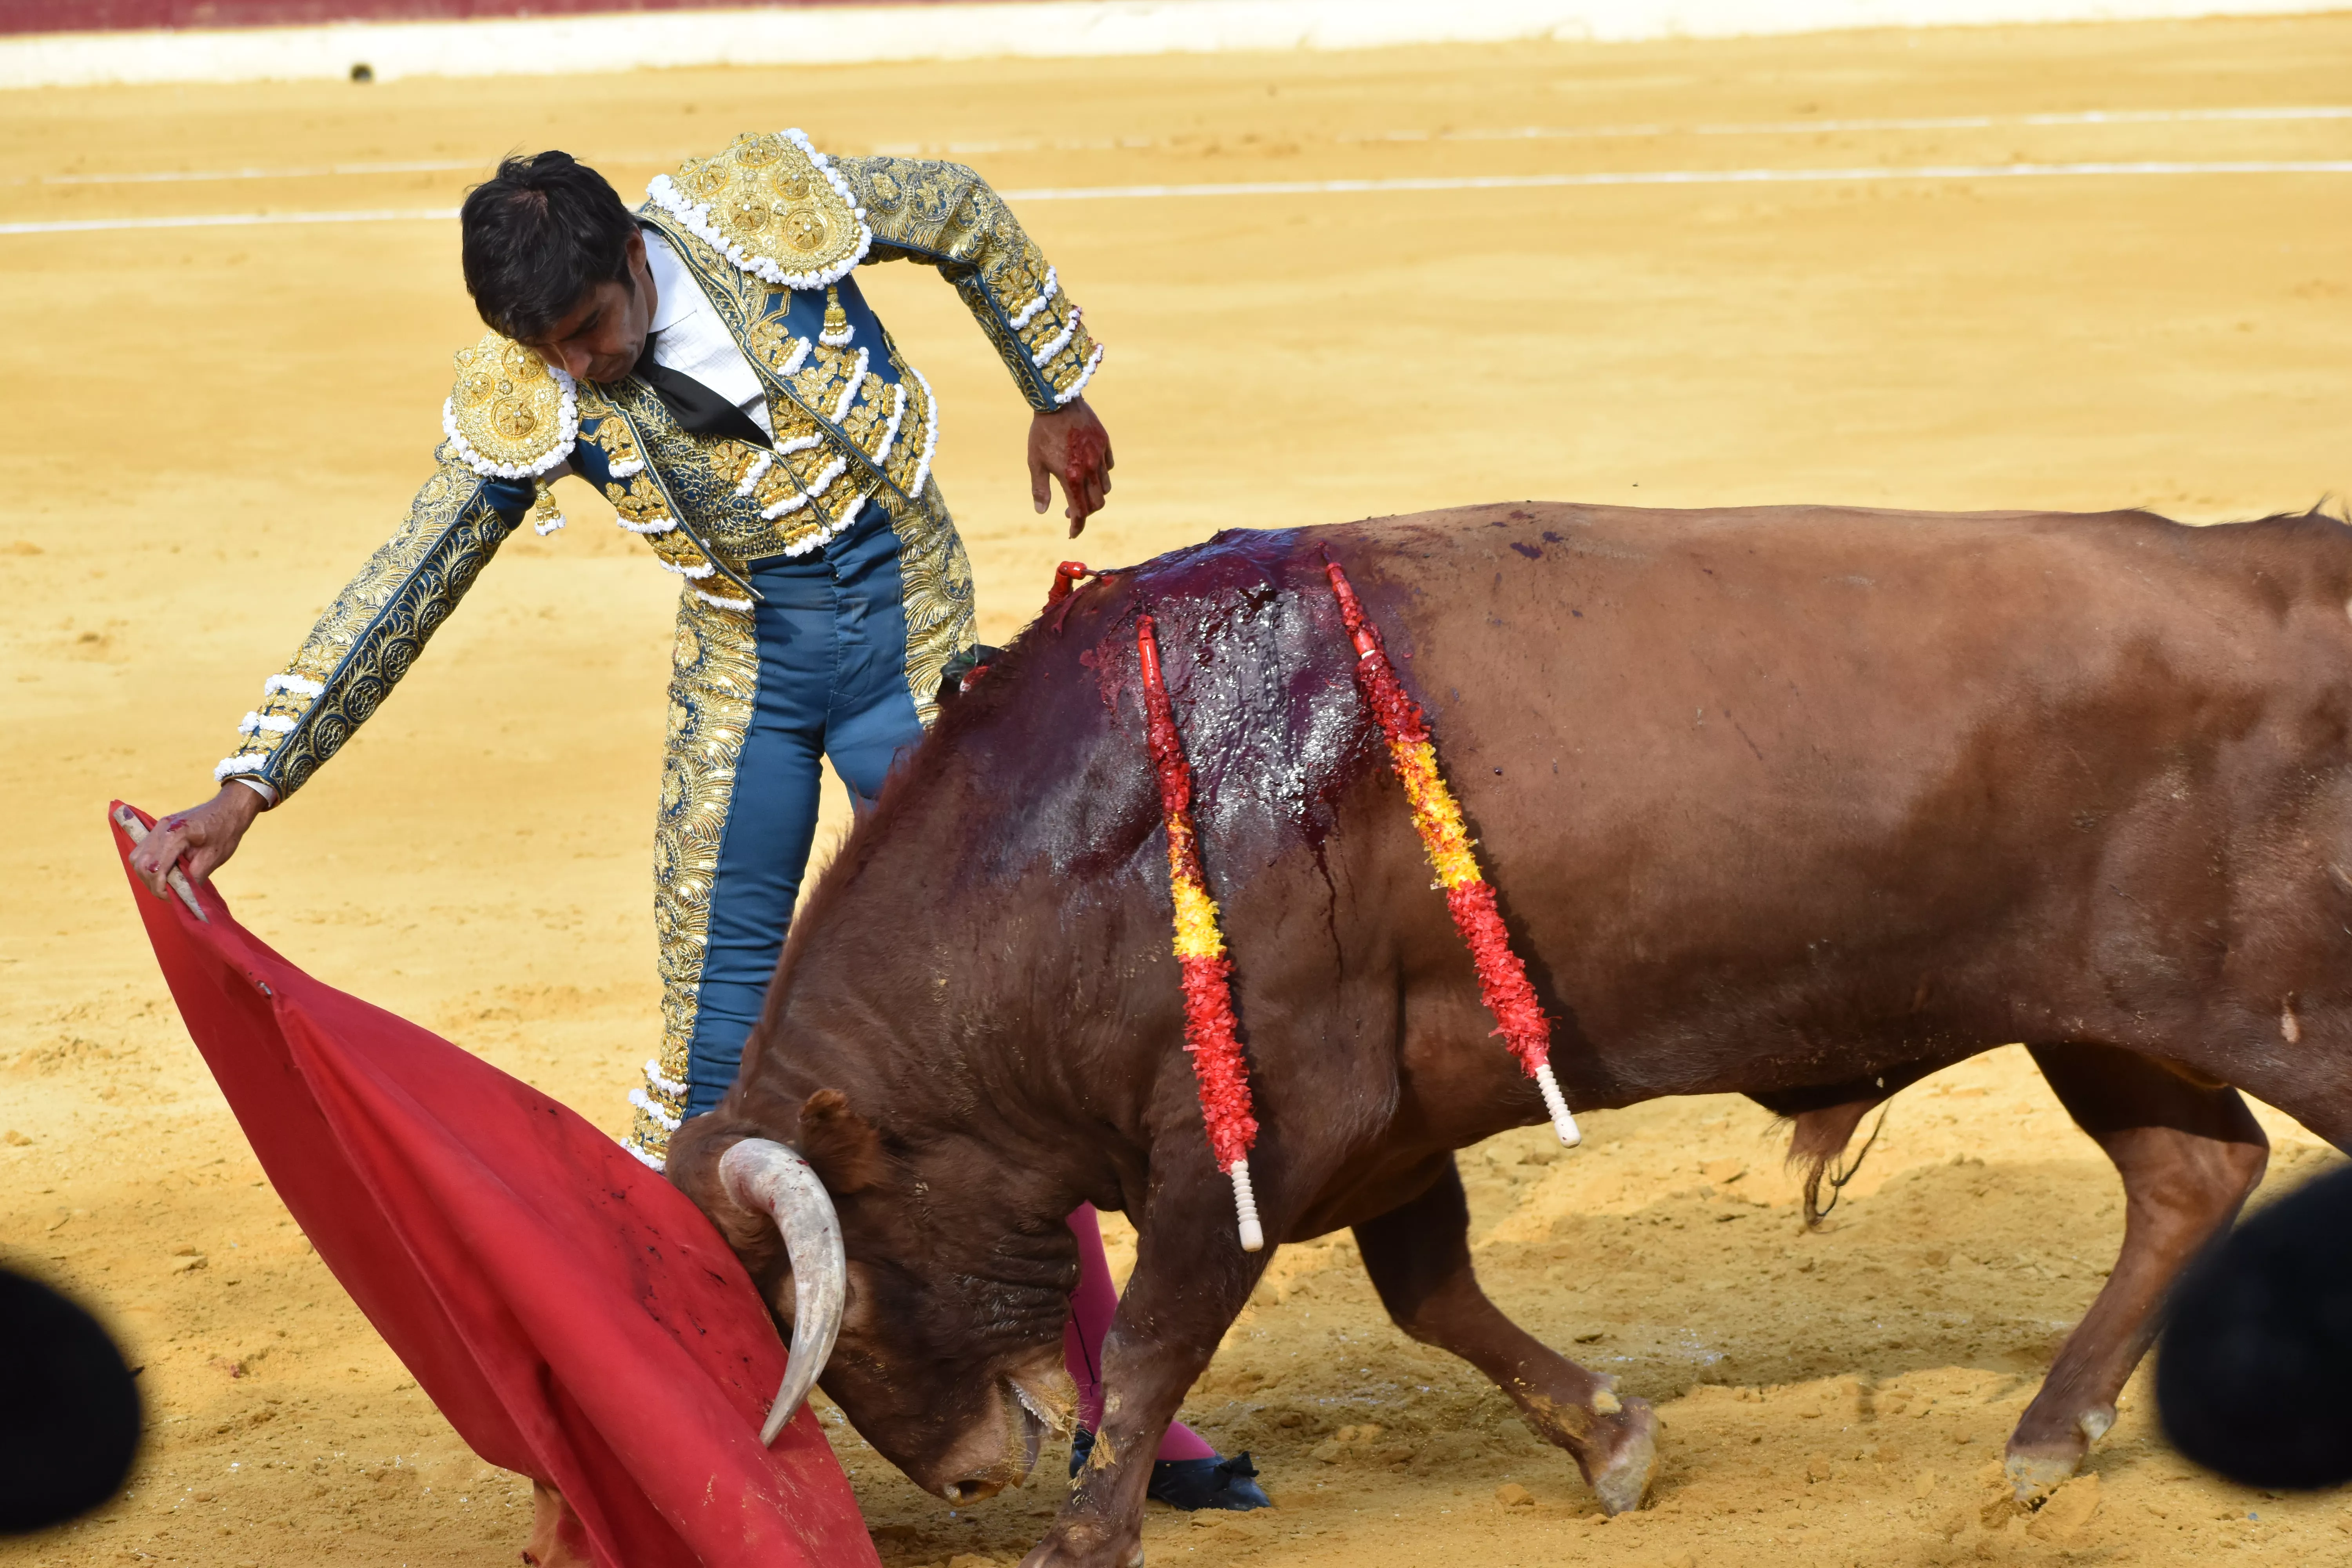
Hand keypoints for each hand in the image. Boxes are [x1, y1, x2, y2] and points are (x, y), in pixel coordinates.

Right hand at [130, 786, 263, 898]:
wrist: (228, 808)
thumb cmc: (225, 831)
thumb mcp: (214, 857)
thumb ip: (194, 876)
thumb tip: (181, 895)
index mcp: (175, 834)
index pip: (155, 867)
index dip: (159, 887)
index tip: (171, 897)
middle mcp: (160, 829)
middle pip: (140, 863)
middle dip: (151, 883)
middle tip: (169, 894)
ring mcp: (156, 827)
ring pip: (137, 858)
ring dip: (147, 875)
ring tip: (166, 884)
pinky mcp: (157, 829)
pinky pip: (142, 851)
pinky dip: (148, 865)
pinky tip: (164, 872)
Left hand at [1027, 398, 1113, 537]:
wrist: (1057, 400)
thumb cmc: (1042, 432)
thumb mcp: (1035, 462)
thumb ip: (1040, 488)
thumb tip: (1041, 512)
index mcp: (1071, 477)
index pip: (1080, 512)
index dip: (1076, 526)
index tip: (1071, 533)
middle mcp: (1089, 469)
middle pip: (1097, 503)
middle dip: (1086, 512)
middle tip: (1071, 511)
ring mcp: (1100, 456)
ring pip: (1105, 487)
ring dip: (1094, 495)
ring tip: (1081, 490)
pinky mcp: (1104, 443)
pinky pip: (1108, 466)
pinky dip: (1101, 474)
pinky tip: (1089, 469)